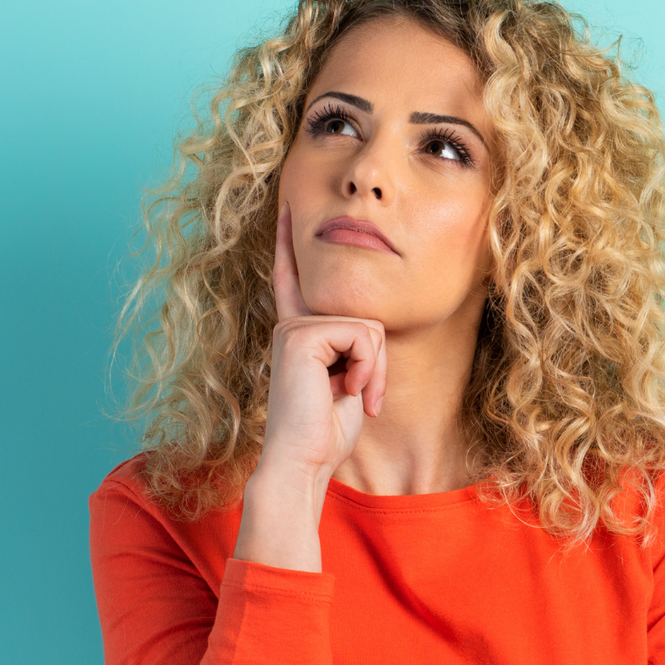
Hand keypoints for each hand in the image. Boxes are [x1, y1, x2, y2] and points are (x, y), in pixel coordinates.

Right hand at [261, 202, 387, 484]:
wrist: (302, 460)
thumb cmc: (324, 433)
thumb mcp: (347, 383)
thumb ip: (352, 350)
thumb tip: (369, 329)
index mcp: (298, 333)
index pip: (294, 281)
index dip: (288, 242)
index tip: (286, 204)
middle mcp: (292, 324)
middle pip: (365, 316)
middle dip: (377, 362)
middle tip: (363, 397)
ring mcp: (295, 327)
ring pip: (369, 327)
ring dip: (375, 370)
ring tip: (352, 397)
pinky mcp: (302, 334)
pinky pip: (364, 336)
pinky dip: (367, 369)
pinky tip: (345, 391)